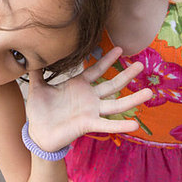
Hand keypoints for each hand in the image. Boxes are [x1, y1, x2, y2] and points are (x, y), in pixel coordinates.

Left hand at [25, 47, 152, 151]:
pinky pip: (108, 124)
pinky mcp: (89, 124)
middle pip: (112, 84)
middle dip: (126, 74)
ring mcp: (91, 111)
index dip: (107, 60)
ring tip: (149, 92)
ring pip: (116, 103)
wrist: (37, 132)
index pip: (96, 69)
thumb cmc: (39, 111)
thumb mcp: (37, 87)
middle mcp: (88, 97)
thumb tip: (31, 53)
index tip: (119, 49)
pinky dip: (122, 125)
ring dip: (133, 99)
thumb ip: (37, 70)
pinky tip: (136, 124)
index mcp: (78, 86)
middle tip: (141, 64)